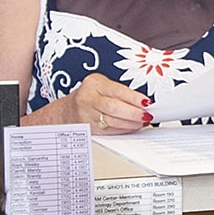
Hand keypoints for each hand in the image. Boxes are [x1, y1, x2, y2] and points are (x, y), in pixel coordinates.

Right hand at [27, 73, 150, 133]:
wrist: (66, 110)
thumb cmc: (89, 96)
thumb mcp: (102, 86)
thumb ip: (120, 93)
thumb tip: (143, 103)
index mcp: (94, 83)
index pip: (117, 91)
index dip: (134, 98)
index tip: (147, 103)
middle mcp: (87, 98)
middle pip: (114, 107)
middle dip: (133, 113)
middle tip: (146, 116)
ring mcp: (86, 115)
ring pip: (112, 121)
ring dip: (130, 123)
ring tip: (141, 122)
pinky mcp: (87, 128)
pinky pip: (109, 131)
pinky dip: (123, 130)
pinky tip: (131, 127)